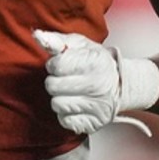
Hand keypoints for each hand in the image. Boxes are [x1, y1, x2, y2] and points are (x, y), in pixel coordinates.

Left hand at [34, 29, 158, 135]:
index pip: (57, 65)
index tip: (62, 64)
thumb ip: (57, 40)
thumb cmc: (95, 62)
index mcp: (94, 62)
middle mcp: (97, 85)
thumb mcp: (80, 45)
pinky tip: (75, 104)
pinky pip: (64, 120)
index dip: (54, 64)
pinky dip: (65, 113)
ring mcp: (96, 107)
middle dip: (54, 81)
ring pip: (56, 104)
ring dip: (58, 97)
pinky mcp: (93, 123)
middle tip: (66, 78)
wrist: (120, 84)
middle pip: (53, 86)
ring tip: (70, 92)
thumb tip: (38, 36)